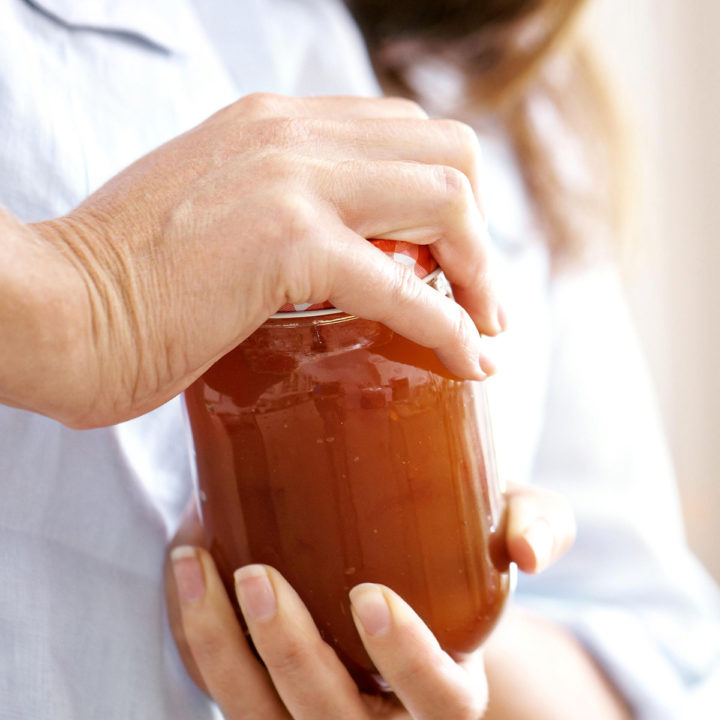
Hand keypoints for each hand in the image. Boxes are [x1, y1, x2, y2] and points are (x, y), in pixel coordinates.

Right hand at [26, 94, 501, 427]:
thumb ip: (269, 211)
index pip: (403, 132)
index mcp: (273, 124)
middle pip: (447, 152)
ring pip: (446, 200)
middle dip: (478, 229)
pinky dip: (450, 326)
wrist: (52, 308)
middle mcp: (290, 134)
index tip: (452, 259)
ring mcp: (290, 183)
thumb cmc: (123, 282)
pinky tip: (467, 359)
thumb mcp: (210, 217)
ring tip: (483, 330)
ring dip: (480, 273)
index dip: (446, 195)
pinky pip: (404, 284)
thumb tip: (322, 251)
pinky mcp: (286, 246)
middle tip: (477, 296)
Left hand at [164, 486, 574, 718]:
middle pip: (332, 718)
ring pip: (262, 717)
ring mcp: (320, 718)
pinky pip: (226, 692)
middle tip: (256, 573)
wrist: (411, 582)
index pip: (438, 700)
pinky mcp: (271, 701)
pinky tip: (185, 572)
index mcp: (447, 689)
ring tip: (193, 564)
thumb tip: (533, 549)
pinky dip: (197, 641)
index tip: (369, 596)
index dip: (406, 658)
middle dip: (290, 652)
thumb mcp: (508, 531)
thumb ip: (538, 526)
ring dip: (220, 648)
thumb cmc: (460, 561)